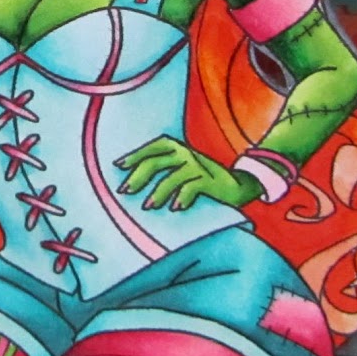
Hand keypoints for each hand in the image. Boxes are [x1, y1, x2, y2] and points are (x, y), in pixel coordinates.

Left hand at [114, 136, 262, 209]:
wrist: (239, 184)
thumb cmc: (203, 178)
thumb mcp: (182, 168)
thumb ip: (163, 169)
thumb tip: (132, 182)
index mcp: (177, 148)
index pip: (152, 148)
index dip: (134, 155)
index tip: (118, 166)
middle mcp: (185, 153)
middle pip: (156, 162)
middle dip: (138, 176)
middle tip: (125, 191)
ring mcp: (198, 166)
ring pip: (171, 178)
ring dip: (158, 192)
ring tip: (148, 206)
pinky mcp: (209, 180)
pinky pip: (191, 187)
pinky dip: (181, 197)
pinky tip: (175, 208)